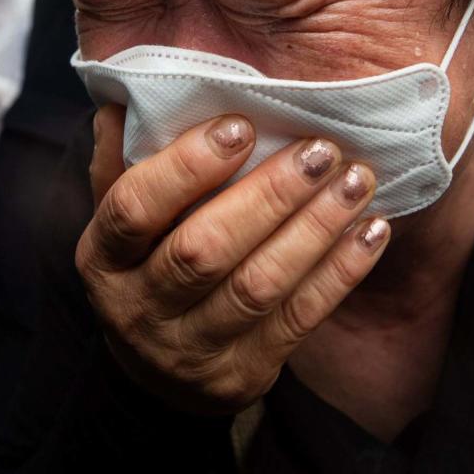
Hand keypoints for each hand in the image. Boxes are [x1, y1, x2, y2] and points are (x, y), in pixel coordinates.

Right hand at [77, 105, 390, 414]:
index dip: (187, 165)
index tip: (240, 124)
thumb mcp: (123, 212)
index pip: (134, 208)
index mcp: (102, 257)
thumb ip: (126, 156)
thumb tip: (126, 98)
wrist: (160, 371)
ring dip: (315, 228)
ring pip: (259, 286)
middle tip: (320, 149)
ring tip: (356, 180)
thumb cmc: (150, 260)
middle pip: (203, 250)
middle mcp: (138, 309)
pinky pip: (299, 319)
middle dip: (269, 195)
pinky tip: (371, 230)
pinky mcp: (243, 375)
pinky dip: (340, 272)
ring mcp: (191, 351)